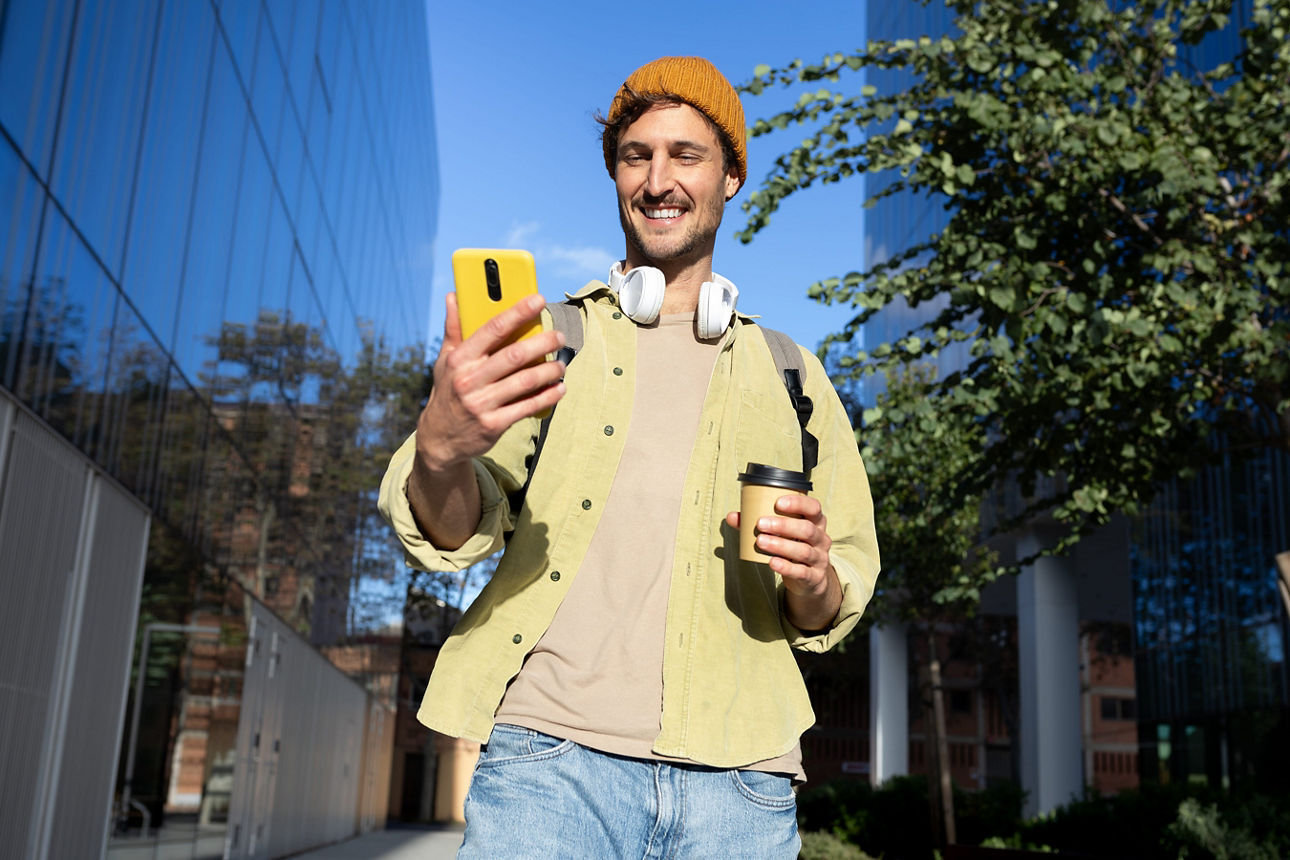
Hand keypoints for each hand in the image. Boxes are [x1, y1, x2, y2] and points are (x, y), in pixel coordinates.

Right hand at [417, 292, 565, 471]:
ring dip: (549, 371)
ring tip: (561, 364)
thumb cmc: (448, 391)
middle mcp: (469, 380)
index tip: (539, 300)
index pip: (492, 329)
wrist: (440, 438)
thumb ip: (454, 329)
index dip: (518, 312)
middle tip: (559, 336)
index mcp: (460, 359)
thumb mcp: (445, 361)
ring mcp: (481, 404)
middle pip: (514, 355)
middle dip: (543, 343)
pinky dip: (547, 397)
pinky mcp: (494, 425)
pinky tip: (559, 388)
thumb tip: (453, 296)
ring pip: (525, 382)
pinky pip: (528, 407)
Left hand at [726, 494, 840, 630]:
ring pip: (803, 551)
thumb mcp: (782, 533)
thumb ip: (759, 523)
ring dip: (780, 545)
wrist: (809, 579)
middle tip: (760, 523)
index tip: (778, 503)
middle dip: (783, 525)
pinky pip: (801, 572)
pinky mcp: (814, 577)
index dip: (798, 503)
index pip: (813, 508)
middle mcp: (821, 539)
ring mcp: (819, 559)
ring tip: (760, 541)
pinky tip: (772, 562)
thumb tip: (732, 517)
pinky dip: (786, 567)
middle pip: (807, 529)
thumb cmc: (793, 546)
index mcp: (816, 522)